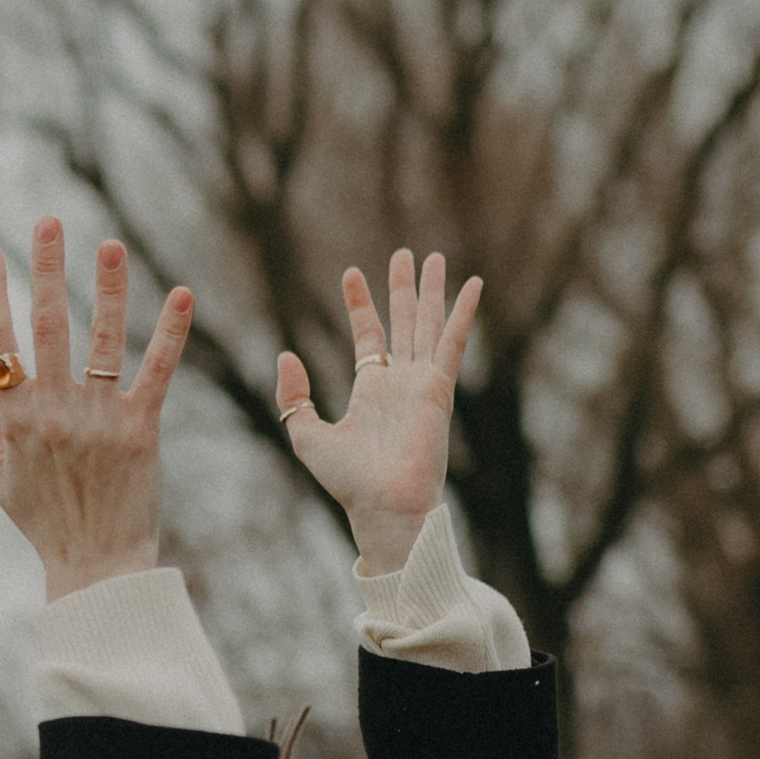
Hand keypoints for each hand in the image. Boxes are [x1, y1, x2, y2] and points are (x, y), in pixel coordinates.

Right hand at [0, 218, 194, 598]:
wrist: (96, 567)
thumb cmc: (42, 521)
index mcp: (14, 420)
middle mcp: (54, 412)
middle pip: (46, 326)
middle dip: (45, 268)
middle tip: (48, 222)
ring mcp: (98, 418)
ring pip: (100, 340)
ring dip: (105, 288)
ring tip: (110, 244)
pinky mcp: (141, 430)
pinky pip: (156, 373)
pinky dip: (170, 334)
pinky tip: (182, 295)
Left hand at [275, 251, 481, 572]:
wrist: (382, 504)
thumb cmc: (349, 482)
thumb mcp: (307, 435)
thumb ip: (295, 396)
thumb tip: (286, 355)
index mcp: (372, 391)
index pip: (369, 336)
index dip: (360, 304)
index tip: (350, 274)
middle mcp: (400, 383)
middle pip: (404, 323)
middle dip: (403, 288)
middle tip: (404, 254)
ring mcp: (423, 384)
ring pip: (429, 325)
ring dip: (433, 291)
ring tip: (434, 257)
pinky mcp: (439, 389)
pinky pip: (453, 342)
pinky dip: (463, 313)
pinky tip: (473, 284)